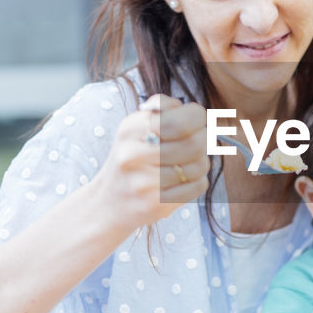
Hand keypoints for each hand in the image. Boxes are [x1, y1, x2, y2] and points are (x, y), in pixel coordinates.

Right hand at [89, 94, 209, 235]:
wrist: (108, 201)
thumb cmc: (132, 158)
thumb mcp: (136, 127)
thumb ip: (163, 108)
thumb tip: (195, 111)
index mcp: (131, 129)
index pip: (181, 120)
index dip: (197, 119)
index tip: (196, 123)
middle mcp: (133, 155)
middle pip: (194, 144)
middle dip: (204, 141)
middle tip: (198, 143)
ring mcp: (143, 183)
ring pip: (199, 166)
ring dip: (200, 163)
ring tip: (185, 164)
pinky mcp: (155, 204)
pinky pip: (197, 186)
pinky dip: (197, 181)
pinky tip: (182, 180)